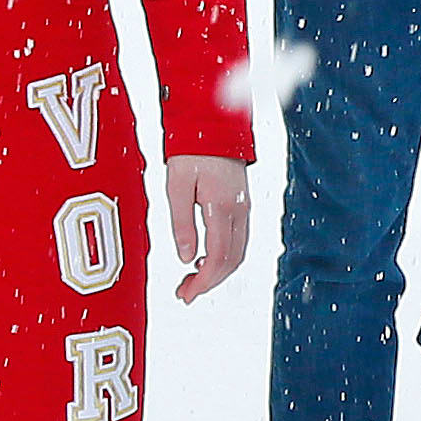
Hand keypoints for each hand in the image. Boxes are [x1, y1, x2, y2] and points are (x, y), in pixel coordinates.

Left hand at [165, 157, 250, 300]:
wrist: (212, 126)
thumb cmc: (191, 152)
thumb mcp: (177, 187)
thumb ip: (181, 224)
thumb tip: (186, 258)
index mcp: (221, 207)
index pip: (217, 257)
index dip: (203, 281)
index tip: (186, 294)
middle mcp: (238, 211)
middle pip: (231, 261)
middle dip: (209, 282)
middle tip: (185, 293)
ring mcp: (243, 208)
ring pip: (237, 253)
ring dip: (217, 272)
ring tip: (192, 280)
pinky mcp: (241, 205)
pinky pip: (238, 241)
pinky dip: (223, 258)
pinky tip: (205, 259)